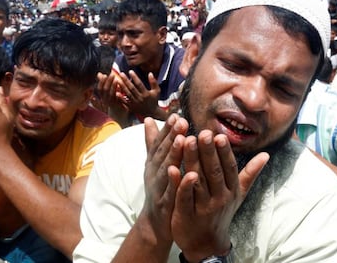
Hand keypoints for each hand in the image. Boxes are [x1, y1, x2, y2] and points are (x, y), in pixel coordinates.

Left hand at [117, 71, 165, 119]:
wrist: (152, 113)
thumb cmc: (154, 100)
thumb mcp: (157, 91)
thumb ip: (154, 82)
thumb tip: (150, 73)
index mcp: (146, 94)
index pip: (139, 84)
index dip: (135, 77)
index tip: (130, 71)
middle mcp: (140, 98)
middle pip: (132, 88)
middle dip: (126, 80)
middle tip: (121, 73)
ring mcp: (135, 103)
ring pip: (127, 94)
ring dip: (122, 87)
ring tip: (117, 80)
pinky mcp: (131, 107)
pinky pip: (125, 102)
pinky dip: (120, 98)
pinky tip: (116, 92)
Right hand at [140, 114, 187, 244]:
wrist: (155, 222)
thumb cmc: (158, 188)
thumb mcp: (153, 164)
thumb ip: (152, 142)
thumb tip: (148, 119)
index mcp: (153, 162)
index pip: (159, 142)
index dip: (167, 129)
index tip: (176, 114)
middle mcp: (153, 172)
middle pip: (162, 152)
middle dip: (171, 136)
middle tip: (182, 121)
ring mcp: (158, 187)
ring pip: (166, 168)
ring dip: (174, 154)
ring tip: (183, 139)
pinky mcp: (165, 203)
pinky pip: (171, 191)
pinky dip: (177, 182)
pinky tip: (188, 173)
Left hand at [171, 131, 268, 260]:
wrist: (205, 243)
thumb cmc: (221, 212)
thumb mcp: (238, 194)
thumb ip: (250, 173)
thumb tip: (266, 155)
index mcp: (231, 190)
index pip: (229, 168)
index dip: (224, 152)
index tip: (219, 135)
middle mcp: (219, 198)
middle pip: (213, 171)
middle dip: (208, 151)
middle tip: (203, 133)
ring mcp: (203, 206)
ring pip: (197, 180)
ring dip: (192, 160)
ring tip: (187, 141)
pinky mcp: (187, 214)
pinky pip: (183, 196)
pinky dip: (179, 183)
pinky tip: (172, 168)